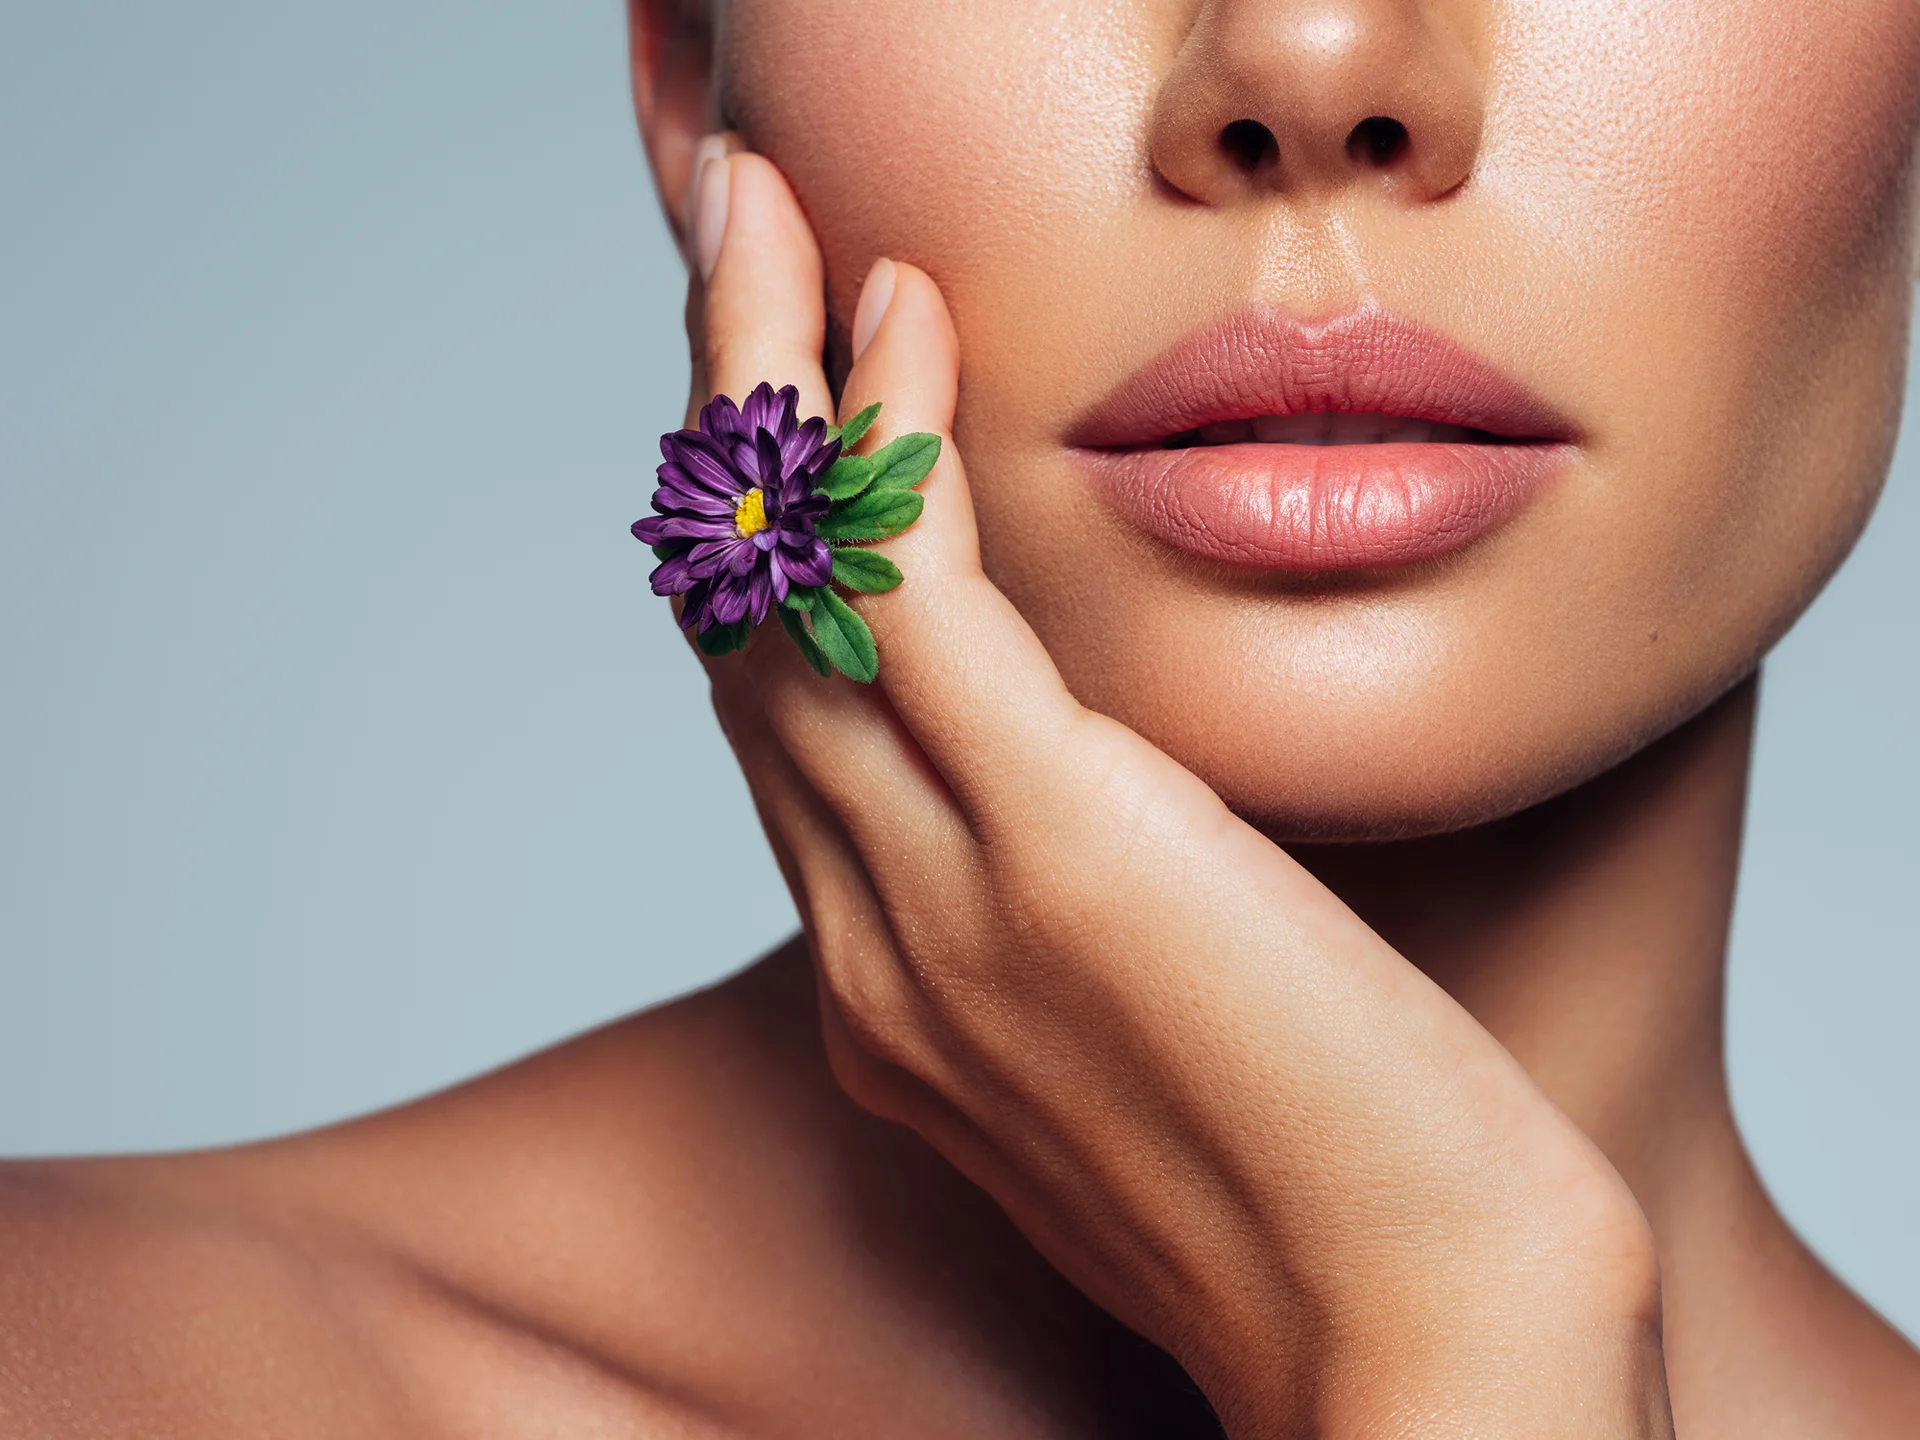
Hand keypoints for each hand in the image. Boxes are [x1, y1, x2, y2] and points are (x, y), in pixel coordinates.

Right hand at [671, 144, 1675, 1439]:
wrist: (1421, 1342)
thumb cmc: (1320, 1199)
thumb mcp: (1142, 1046)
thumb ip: (1064, 929)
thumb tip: (1084, 814)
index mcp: (898, 991)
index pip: (785, 731)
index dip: (767, 555)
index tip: (796, 406)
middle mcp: (876, 939)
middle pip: (748, 640)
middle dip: (726, 436)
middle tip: (741, 259)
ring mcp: (943, 898)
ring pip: (787, 597)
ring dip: (762, 386)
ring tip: (767, 216)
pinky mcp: (1057, 849)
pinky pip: (915, 603)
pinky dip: (882, 446)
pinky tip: (892, 310)